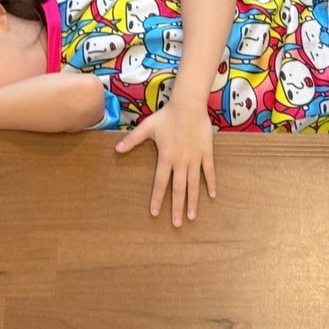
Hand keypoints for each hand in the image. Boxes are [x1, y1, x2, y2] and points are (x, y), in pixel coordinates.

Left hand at [114, 100, 215, 226]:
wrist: (188, 104)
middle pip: (179, 188)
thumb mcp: (147, 127)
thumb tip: (116, 149)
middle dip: (178, 207)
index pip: (160, 183)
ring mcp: (195, 158)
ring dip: (193, 201)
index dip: (157, 198)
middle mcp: (181, 161)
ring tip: (193, 216)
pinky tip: (212, 195)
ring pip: (194, 184)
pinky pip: (209, 171)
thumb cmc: (167, 115)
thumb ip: (132, 140)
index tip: (155, 213)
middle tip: (178, 224)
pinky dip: (210, 183)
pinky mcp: (206, 152)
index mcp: (166, 157)